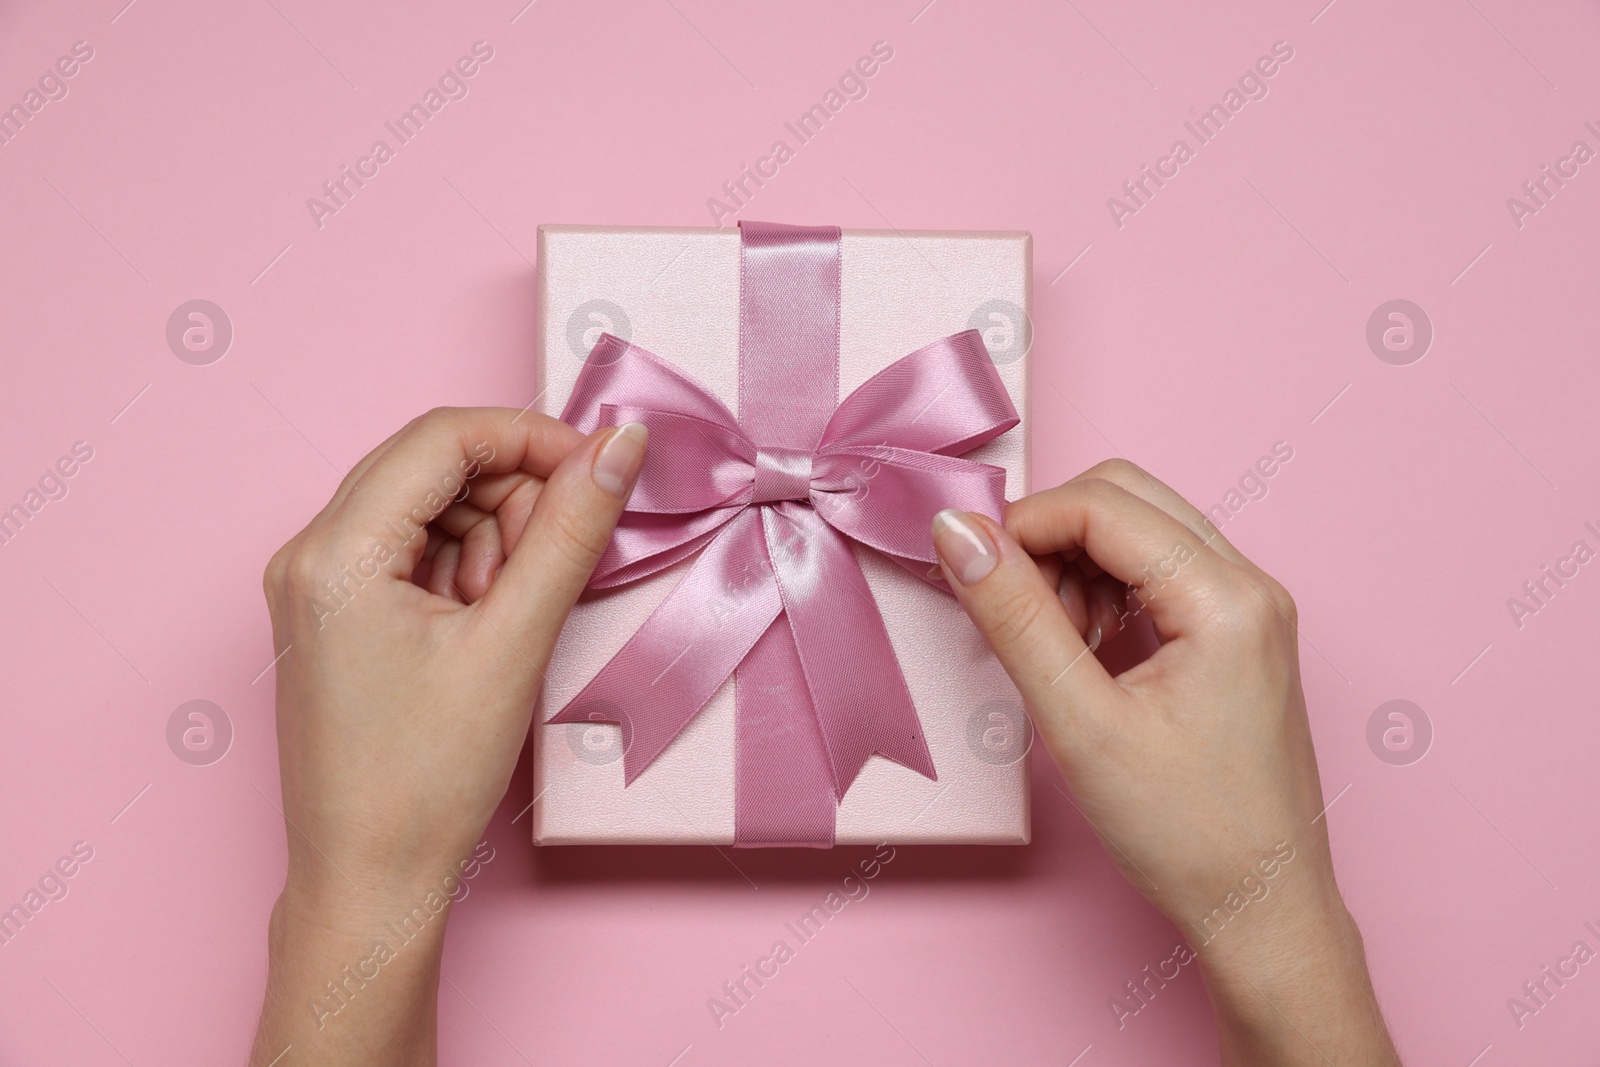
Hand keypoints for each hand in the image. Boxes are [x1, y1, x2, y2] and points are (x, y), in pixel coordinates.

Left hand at [250, 408, 646, 1066]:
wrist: (369, 882)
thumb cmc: (423, 782)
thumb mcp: (514, 644)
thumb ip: (571, 533)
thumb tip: (620, 448)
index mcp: (334, 553)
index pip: (443, 437)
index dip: (533, 438)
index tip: (600, 466)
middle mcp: (309, 555)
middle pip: (432, 465)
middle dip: (511, 497)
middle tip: (556, 560)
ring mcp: (316, 587)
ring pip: (427, 506)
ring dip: (491, 536)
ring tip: (512, 614)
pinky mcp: (335, 616)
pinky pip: (413, 552)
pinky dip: (467, 569)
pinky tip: (488, 625)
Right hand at [931, 459, 1399, 1065]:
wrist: (1261, 909)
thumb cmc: (1188, 834)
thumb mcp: (1081, 725)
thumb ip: (1014, 618)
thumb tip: (958, 536)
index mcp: (1227, 599)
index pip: (1101, 505)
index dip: (1020, 526)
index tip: (966, 570)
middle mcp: (1250, 584)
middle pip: (1123, 498)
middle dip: (1049, 537)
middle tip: (1010, 608)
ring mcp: (1249, 606)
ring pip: (1137, 529)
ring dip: (1074, 564)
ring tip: (1054, 646)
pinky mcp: (1236, 632)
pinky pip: (1156, 570)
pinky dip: (1102, 590)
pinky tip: (1084, 652)